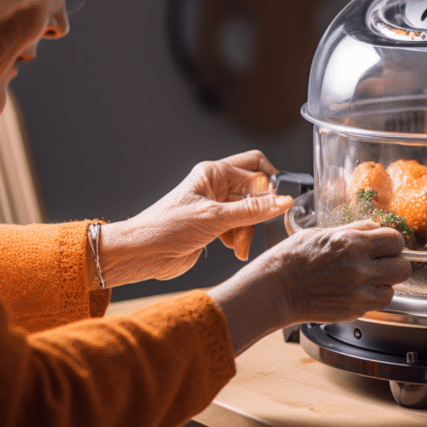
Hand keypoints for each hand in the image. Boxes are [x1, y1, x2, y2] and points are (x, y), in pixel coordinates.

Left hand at [98, 151, 293, 286]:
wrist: (142, 253)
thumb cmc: (166, 227)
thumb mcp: (216, 218)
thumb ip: (253, 211)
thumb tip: (284, 201)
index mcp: (214, 173)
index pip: (256, 172)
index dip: (268, 192)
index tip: (276, 210)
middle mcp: (215, 186)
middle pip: (254, 192)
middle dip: (259, 211)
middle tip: (262, 223)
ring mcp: (215, 206)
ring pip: (248, 213)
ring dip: (247, 231)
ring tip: (238, 245)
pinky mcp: (214, 225)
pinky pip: (239, 227)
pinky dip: (240, 239)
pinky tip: (233, 248)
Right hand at [208, 221, 411, 353]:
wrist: (275, 289)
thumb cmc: (291, 259)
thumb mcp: (322, 232)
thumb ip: (354, 230)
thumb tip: (375, 227)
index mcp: (352, 243)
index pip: (396, 240)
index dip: (392, 242)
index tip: (385, 245)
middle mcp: (360, 268)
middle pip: (404, 266)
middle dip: (394, 262)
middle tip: (381, 262)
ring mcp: (359, 292)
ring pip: (394, 288)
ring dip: (385, 283)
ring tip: (367, 279)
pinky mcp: (354, 310)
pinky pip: (379, 303)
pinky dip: (374, 298)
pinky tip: (358, 291)